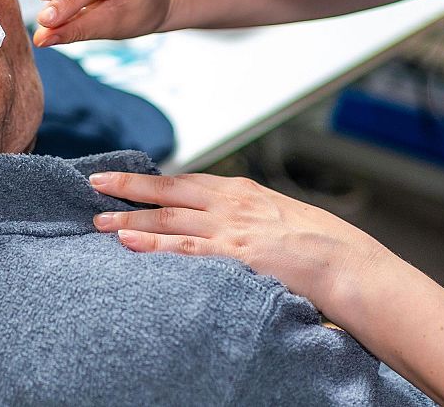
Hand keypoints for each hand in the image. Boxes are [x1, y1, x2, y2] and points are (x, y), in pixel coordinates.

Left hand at [88, 171, 388, 311]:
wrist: (348, 264)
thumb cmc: (320, 247)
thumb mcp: (278, 219)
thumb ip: (246, 219)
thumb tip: (221, 227)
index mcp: (241, 191)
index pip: (185, 181)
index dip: (149, 180)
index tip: (121, 179)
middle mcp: (232, 203)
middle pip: (169, 190)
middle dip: (129, 186)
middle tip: (94, 184)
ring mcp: (232, 228)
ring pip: (169, 217)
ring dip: (130, 218)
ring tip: (98, 221)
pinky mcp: (236, 255)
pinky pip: (186, 248)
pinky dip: (154, 243)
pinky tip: (129, 242)